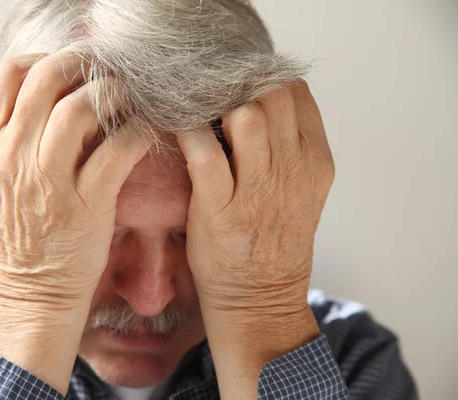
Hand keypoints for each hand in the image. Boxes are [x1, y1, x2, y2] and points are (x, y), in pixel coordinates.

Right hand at [0, 52, 148, 310]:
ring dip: (110, 93)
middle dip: (80, 64)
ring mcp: (50, 183)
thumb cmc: (12, 234)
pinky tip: (141, 130)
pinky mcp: (87, 205)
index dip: (41, 58)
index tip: (64, 67)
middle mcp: (13, 159)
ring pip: (80, 111)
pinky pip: (117, 151)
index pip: (6, 76)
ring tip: (123, 95)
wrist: (29, 293)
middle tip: (102, 69)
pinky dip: (135, 132)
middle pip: (46, 82)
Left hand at [177, 81, 333, 398]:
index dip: (261, 79)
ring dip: (215, 108)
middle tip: (211, 96)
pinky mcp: (221, 209)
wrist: (260, 298)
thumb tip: (253, 100)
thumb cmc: (273, 238)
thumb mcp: (300, 189)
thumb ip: (288, 145)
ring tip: (198, 116)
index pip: (295, 92)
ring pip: (244, 115)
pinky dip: (187, 134)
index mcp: (314, 160)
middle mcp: (293, 169)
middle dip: (237, 88)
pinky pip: (203, 152)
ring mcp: (259, 189)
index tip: (236, 85)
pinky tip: (177, 133)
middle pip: (271, 95)